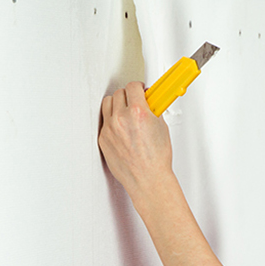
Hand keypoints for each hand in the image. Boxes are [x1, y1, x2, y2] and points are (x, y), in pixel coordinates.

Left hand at [98, 81, 173, 202]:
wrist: (147, 178)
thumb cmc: (156, 159)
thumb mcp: (161, 127)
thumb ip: (152, 110)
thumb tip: (150, 102)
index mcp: (138, 112)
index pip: (133, 87)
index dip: (138, 88)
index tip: (141, 91)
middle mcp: (121, 119)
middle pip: (119, 93)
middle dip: (128, 96)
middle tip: (135, 102)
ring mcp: (110, 129)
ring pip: (108, 104)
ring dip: (117, 105)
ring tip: (126, 112)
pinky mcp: (103, 139)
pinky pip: (105, 122)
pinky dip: (112, 122)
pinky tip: (122, 128)